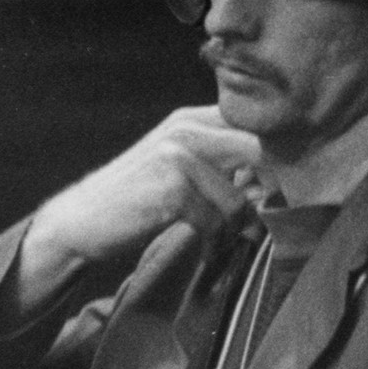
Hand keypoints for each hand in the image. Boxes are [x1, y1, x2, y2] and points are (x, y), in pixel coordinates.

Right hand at [19, 106, 263, 298]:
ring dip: (236, 230)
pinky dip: (216, 243)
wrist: (80, 221)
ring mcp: (179, 156)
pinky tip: (207, 250)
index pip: (254, 127)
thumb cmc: (136, 198)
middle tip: (271, 216)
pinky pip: (216, 221)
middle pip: (259, 151)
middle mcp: (186, 128)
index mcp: (192, 118)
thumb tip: (276, 174)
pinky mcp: (173, 188)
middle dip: (273, 188)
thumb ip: (219, 159)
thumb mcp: (178, 164)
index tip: (286, 187)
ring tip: (224, 242)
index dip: (278, 157)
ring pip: (238, 198)